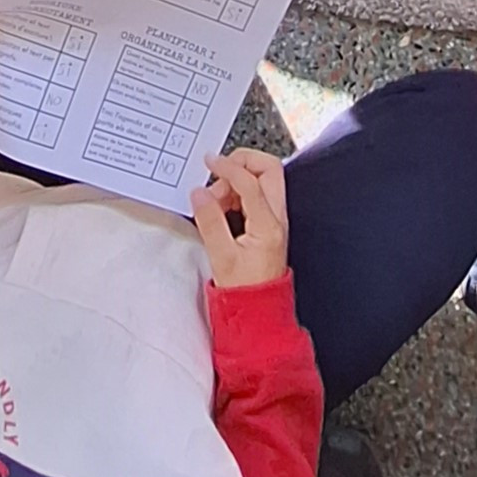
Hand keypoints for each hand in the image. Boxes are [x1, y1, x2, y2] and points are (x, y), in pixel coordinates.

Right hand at [190, 148, 289, 289]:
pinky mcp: (269, 224)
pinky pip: (258, 193)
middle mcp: (277, 218)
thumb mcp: (222, 258)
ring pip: (264, 179)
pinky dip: (239, 190)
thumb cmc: (244, 292)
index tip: (210, 163)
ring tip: (216, 199)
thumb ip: (210, 222)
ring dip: (239, 178)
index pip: (250, 182)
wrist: (259, 314)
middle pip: (269, 169)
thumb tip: (200, 193)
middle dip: (242, 162)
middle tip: (219, 170)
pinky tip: (223, 206)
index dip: (228, 168)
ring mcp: (275, 220)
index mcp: (267, 225)